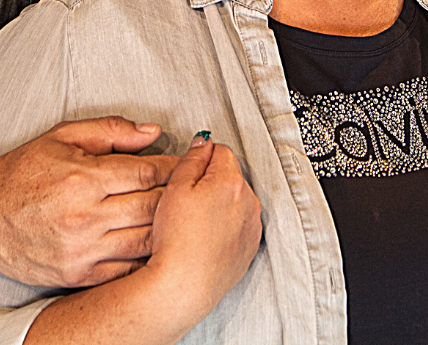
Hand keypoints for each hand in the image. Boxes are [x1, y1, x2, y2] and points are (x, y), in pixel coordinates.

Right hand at [0, 115, 177, 288]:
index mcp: (83, 177)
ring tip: (185, 219)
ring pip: (144, 241)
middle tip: (196, 191)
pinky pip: (126, 270)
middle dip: (179, 197)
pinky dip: (148, 259)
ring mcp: (82, 251)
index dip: (174, 168)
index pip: (145, 171)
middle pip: (151, 207)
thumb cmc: (22, 172)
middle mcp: (85, 217)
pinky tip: (162, 247)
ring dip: (169, 230)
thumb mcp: (62, 136)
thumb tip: (153, 132)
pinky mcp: (78, 276)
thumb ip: (111, 130)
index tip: (190, 164)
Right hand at [140, 134, 261, 327]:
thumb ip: (192, 157)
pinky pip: (240, 224)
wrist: (184, 286)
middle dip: (211, 181)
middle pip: (230, 175)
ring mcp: (252, 226)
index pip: (220, 150)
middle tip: (187, 201)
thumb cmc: (177, 240)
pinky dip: (226, 225)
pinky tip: (206, 237)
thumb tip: (203, 141)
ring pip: (235, 200)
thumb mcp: (175, 187)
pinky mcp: (250, 248)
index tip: (186, 176)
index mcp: (231, 181)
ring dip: (220, 203)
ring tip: (196, 222)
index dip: (199, 161)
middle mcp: (249, 201)